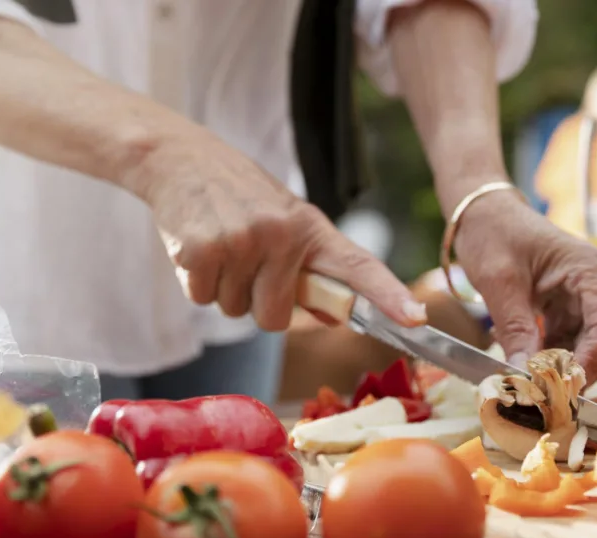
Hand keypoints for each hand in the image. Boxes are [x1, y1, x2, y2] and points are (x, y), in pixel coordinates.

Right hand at [126, 134, 425, 330]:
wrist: (180, 158)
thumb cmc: (239, 195)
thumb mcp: (285, 220)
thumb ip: (309, 270)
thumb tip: (331, 317)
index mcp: (311, 229)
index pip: (359, 266)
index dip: (389, 295)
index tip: (416, 318)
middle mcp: (282, 235)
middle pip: (274, 318)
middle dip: (256, 303)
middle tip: (244, 262)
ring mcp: (244, 242)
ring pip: (236, 311)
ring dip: (224, 290)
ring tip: (221, 246)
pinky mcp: (204, 250)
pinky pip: (204, 300)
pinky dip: (197, 283)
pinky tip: (197, 247)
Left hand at [453, 190, 596, 382]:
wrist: (481, 212)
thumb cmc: (491, 233)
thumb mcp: (498, 280)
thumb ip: (515, 328)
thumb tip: (524, 377)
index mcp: (587, 271)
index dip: (592, 361)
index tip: (561, 386)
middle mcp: (592, 287)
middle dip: (577, 371)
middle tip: (542, 394)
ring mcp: (580, 300)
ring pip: (587, 349)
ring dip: (563, 370)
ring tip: (531, 385)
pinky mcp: (564, 311)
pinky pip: (567, 344)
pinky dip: (550, 362)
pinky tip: (527, 370)